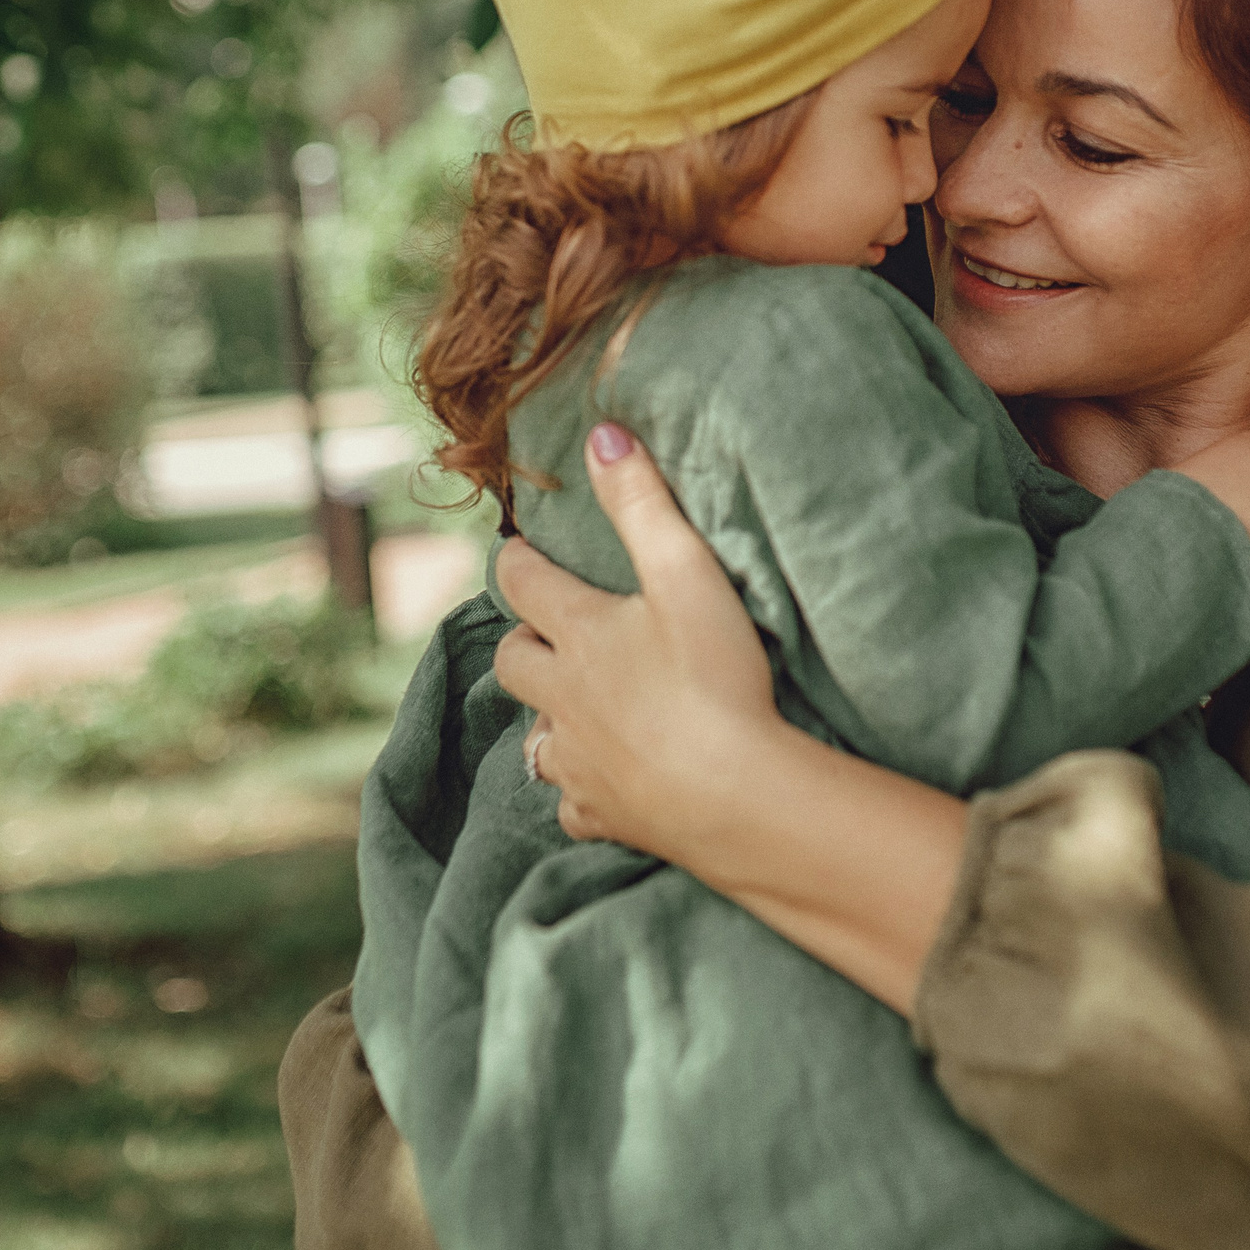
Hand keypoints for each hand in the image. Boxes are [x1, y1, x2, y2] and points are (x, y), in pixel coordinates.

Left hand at [499, 422, 782, 853]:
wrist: (737, 796)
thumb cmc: (716, 678)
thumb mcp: (685, 573)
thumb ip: (642, 503)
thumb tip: (602, 435)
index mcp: (579, 633)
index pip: (522, 582)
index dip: (518, 560)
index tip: (523, 550)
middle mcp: (562, 697)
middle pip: (513, 661)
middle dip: (523, 639)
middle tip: (550, 628)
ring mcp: (578, 761)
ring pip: (535, 736)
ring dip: (549, 715)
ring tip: (578, 705)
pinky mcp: (603, 814)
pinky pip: (572, 802)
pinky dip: (581, 787)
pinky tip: (605, 781)